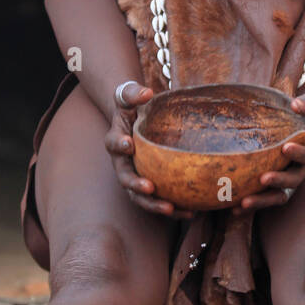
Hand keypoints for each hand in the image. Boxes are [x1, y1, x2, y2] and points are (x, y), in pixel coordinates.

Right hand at [104, 81, 191, 218]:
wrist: (134, 121)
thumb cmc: (133, 107)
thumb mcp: (129, 96)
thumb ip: (133, 93)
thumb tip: (147, 92)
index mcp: (116, 140)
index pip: (113, 143)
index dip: (119, 144)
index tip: (128, 144)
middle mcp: (122, 163)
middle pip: (125, 178)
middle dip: (136, 185)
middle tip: (149, 187)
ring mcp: (135, 177)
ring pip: (140, 197)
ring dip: (154, 205)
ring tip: (171, 208)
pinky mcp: (149, 187)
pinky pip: (158, 200)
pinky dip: (173, 208)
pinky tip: (191, 212)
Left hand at [238, 96, 304, 210]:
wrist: (302, 119)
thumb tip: (296, 106)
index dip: (299, 153)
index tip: (286, 147)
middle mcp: (302, 167)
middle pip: (294, 179)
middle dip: (279, 180)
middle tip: (264, 178)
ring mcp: (288, 178)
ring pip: (279, 195)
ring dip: (263, 200)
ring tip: (245, 202)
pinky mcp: (274, 185)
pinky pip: (265, 199)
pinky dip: (252, 204)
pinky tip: (234, 209)